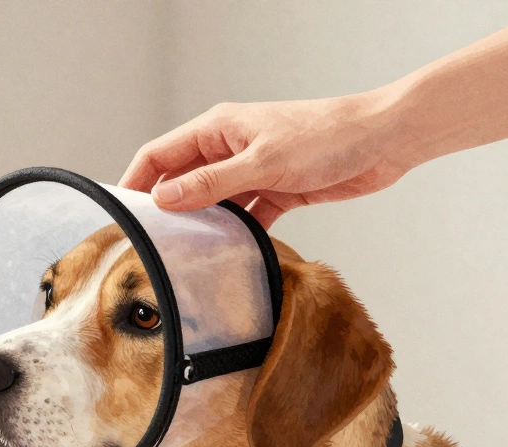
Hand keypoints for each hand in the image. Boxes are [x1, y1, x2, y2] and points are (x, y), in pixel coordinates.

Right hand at [119, 92, 412, 227]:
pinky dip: (238, 235)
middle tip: (151, 243)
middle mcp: (230, 148)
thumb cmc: (329, 135)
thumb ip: (212, 183)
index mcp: (218, 128)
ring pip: (213, 203)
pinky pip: (245, 217)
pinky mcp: (277, 190)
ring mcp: (252, 170)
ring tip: (187, 256)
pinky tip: (232, 254)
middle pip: (182, 181)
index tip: (121, 215)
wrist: (385, 140)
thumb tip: (165, 198)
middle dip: (166, 210)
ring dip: (203, 226)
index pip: (159, 155)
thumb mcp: (263, 162)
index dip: (136, 183)